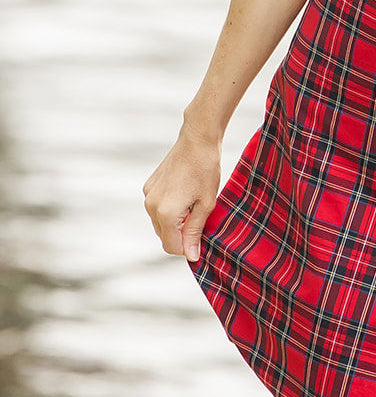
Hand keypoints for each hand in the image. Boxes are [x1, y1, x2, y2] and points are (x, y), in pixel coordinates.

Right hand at [142, 118, 222, 262]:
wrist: (197, 140)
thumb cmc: (206, 171)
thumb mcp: (206, 204)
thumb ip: (195, 232)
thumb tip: (191, 256)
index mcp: (165, 213)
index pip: (172, 247)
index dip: (188, 248)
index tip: (202, 240)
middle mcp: (151, 206)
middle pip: (164, 237)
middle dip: (181, 235)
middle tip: (201, 218)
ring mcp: (148, 195)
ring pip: (160, 223)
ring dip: (175, 223)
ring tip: (194, 205)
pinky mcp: (149, 186)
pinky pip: (157, 208)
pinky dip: (169, 210)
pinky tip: (185, 195)